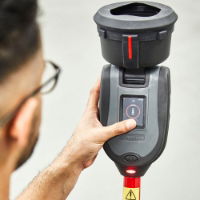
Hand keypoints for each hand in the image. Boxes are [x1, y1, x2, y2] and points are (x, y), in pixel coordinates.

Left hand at [16, 81, 135, 199]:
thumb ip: (116, 129)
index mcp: (90, 112)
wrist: (76, 159)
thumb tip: (130, 123)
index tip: (103, 75)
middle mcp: (92, 116)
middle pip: (101, 100)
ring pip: (105, 112)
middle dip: (107, 92)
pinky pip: (109, 123)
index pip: (94, 92)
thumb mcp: (100, 135)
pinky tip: (119, 121)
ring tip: (119, 100)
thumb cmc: (79, 145)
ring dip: (111, 107)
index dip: (99, 82)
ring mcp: (96, 124)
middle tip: (113, 85)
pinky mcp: (99, 132)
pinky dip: (115, 121)